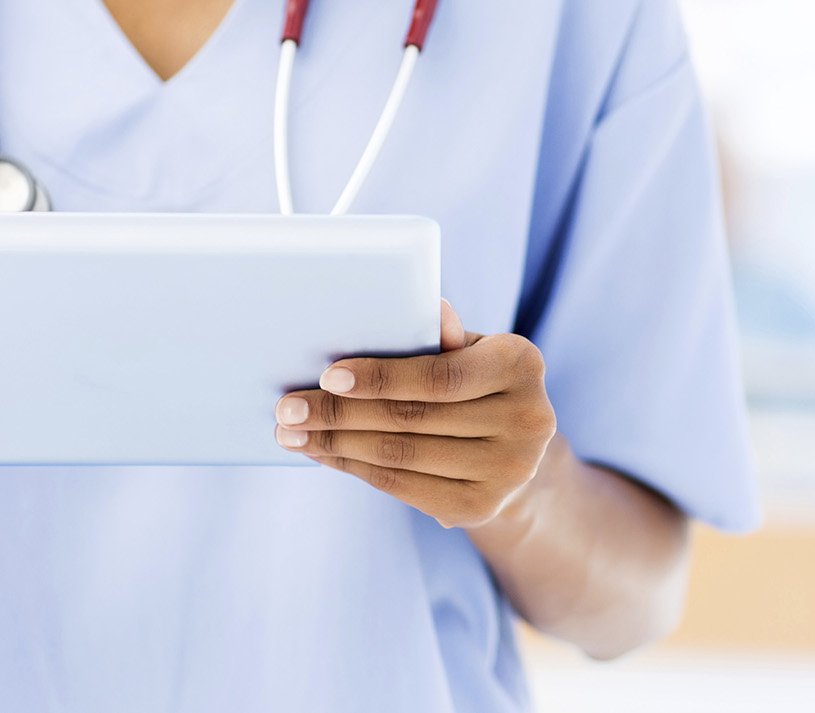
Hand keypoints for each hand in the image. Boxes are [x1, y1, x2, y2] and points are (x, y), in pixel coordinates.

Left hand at [275, 300, 556, 528]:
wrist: (515, 452)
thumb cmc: (476, 384)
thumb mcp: (471, 351)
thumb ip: (446, 338)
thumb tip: (433, 307)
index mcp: (522, 364)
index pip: (441, 375)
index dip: (382, 378)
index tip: (327, 376)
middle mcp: (527, 420)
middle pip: (412, 419)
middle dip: (340, 414)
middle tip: (287, 410)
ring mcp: (508, 471)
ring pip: (401, 455)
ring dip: (336, 444)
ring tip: (292, 434)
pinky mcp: (481, 508)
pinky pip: (402, 486)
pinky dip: (355, 468)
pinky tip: (324, 453)